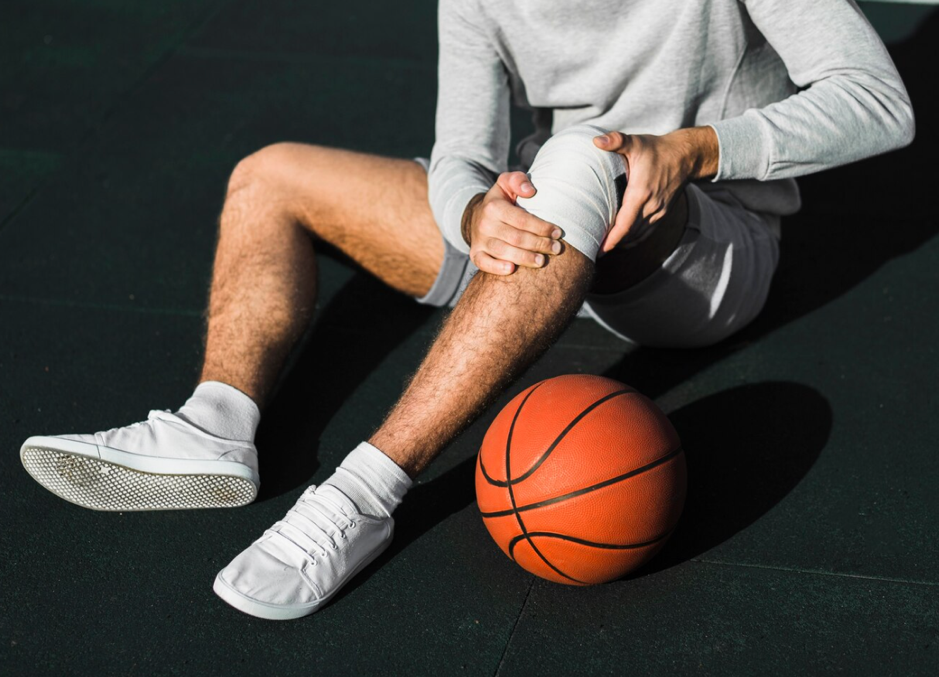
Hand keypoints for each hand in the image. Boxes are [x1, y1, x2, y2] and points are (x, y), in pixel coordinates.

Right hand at [462, 171, 563, 274]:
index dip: (541, 227)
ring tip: (542, 261)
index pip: (522, 219)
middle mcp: (485, 224)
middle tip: (556, 248)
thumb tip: (530, 191)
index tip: (557, 232)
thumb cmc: (501, 200)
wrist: (477, 216)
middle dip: (539, 244)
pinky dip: (496, 267)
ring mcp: (479, 240)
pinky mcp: (475, 254)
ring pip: (503, 252)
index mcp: (494, 207)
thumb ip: (519, 180)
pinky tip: (512, 269)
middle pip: (516, 238)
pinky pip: (483, 263)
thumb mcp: (507, 183)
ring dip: (525, 258)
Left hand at [592, 126, 718, 251]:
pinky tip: (624, 241)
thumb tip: (596, 141)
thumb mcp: (636, 142)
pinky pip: (648, 232)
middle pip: (629, 234)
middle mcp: (651, 207)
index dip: (612, 240)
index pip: (625, 225)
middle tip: (594, 250)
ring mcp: (658, 212)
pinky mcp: (663, 213)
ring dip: (623, 243)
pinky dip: (635, 239)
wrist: (686, 156)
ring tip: (605, 248)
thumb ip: (616, 141)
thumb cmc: (658, 149)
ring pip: (638, 235)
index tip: (600, 249)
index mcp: (641, 193)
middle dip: (612, 244)